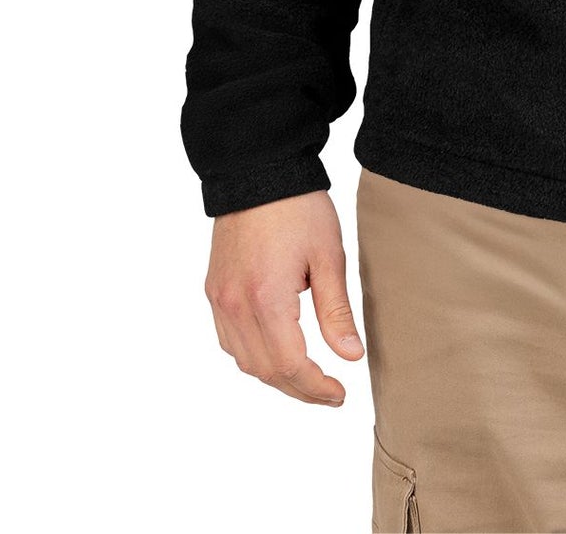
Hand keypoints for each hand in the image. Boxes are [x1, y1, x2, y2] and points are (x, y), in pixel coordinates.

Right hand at [204, 189, 365, 405]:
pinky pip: (229, 340)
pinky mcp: (214, 289)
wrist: (258, 171)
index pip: (290, 365)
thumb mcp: (328, 256)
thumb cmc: (298, 208)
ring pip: (244, 361)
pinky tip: (276, 351)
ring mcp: (220, 299)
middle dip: (299, 389)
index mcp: (266, 299)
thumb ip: (336, 311)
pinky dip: (253, 355)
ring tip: (308, 376)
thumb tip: (351, 356)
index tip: (340, 394)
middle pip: (265, 370)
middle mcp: (235, 305)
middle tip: (330, 393)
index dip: (316, 388)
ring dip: (275, 376)